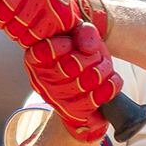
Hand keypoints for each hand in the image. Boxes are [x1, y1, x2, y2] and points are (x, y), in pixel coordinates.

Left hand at [0, 0, 109, 48]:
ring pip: (14, 26)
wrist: (62, 0)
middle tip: (8, 14)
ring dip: (14, 29)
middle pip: (0, 10)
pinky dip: (28, 37)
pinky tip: (33, 27)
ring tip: (22, 20)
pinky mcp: (58, 15)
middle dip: (0, 17)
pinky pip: (30, 36)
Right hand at [24, 21, 122, 141]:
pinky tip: (110, 80)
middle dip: (91, 57)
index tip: (73, 43)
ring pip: (87, 82)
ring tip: (104, 66)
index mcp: (35, 57)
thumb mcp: (79, 35)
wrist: (85, 85)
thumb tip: (88, 49)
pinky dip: (110, 86)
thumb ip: (83, 32)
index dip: (65, 44)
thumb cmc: (79, 53)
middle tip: (94, 55)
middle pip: (71, 66)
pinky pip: (96, 99)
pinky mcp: (71, 113)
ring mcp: (55, 99)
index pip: (46, 50)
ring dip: (103, 70)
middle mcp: (40, 80)